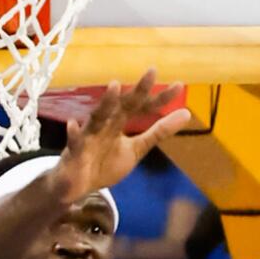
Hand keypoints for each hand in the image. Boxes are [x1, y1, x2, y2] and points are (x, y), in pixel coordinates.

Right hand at [52, 71, 190, 209]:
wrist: (77, 186)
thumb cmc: (105, 164)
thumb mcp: (136, 149)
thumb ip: (158, 132)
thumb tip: (186, 113)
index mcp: (121, 122)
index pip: (143, 107)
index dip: (160, 98)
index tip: (179, 85)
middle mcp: (106, 124)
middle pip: (123, 106)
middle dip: (137, 91)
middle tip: (152, 72)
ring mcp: (89, 136)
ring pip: (98, 117)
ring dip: (106, 103)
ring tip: (114, 86)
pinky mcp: (74, 151)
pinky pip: (73, 142)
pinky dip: (73, 133)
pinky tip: (72, 125)